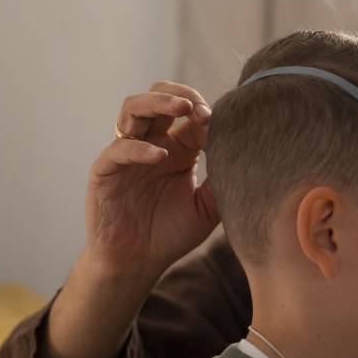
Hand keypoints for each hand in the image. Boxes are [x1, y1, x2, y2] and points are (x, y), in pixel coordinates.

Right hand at [85, 81, 218, 282]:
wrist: (137, 264)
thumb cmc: (171, 235)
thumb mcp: (208, 208)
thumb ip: (224, 182)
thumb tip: (252, 158)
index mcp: (178, 149)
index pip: (189, 114)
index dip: (204, 110)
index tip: (222, 119)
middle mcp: (151, 144)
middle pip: (158, 97)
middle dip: (180, 94)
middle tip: (200, 107)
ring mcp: (126, 154)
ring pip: (133, 109)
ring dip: (158, 103)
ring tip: (183, 109)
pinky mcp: (105, 171)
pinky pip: (119, 149)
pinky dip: (140, 148)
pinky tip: (162, 157)